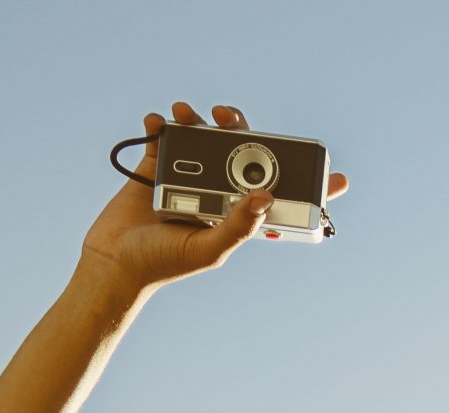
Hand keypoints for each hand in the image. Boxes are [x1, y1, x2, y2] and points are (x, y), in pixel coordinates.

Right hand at [79, 101, 351, 295]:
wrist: (112, 263)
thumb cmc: (161, 265)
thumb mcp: (208, 250)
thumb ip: (239, 226)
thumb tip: (267, 194)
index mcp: (237, 214)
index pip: (280, 196)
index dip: (308, 186)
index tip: (337, 176)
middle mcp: (217, 192)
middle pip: (240, 150)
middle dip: (239, 128)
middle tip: (228, 118)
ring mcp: (187, 177)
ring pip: (203, 137)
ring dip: (196, 118)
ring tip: (184, 112)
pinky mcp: (156, 168)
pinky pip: (165, 137)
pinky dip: (162, 123)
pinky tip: (157, 122)